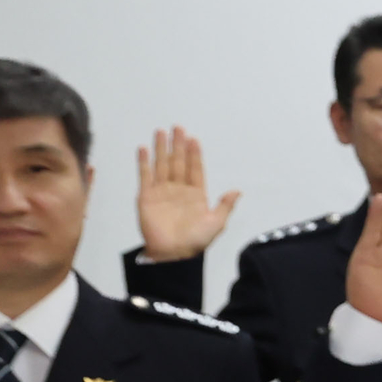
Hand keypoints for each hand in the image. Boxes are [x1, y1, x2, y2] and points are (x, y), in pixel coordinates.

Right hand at [133, 127, 239, 262]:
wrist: (173, 254)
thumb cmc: (196, 242)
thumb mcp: (216, 223)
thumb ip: (225, 206)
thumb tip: (238, 190)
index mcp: (196, 194)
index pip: (195, 169)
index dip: (195, 154)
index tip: (194, 139)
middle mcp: (178, 189)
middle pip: (178, 162)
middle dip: (178, 145)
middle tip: (178, 127)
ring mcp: (162, 191)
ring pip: (162, 165)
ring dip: (161, 148)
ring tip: (161, 132)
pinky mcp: (146, 197)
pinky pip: (145, 176)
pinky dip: (144, 162)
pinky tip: (144, 149)